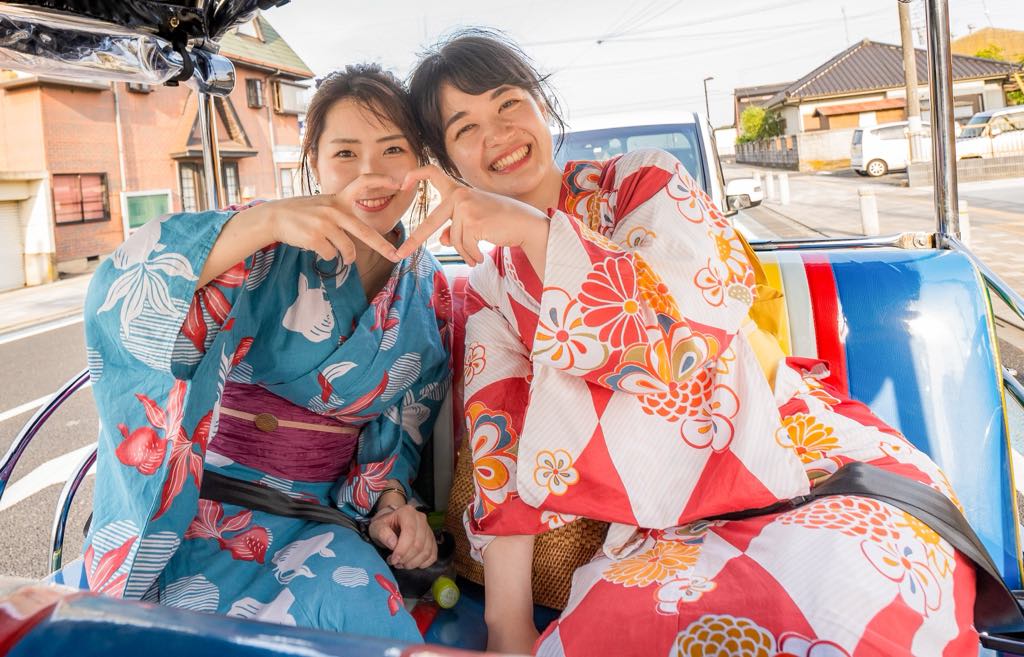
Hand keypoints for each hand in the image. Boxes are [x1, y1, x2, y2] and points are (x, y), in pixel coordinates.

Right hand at [251, 174, 400, 264]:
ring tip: (341, 256)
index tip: (397, 183)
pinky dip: (327, 256)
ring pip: (347, 250)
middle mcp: (334, 210)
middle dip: (382, 246)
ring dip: (346, 257)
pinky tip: (316, 247)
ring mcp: (324, 224)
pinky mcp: (314, 238)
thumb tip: (360, 235)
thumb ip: (341, 212)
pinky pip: (331, 255)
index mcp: (338, 199)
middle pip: (364, 232)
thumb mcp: (323, 204)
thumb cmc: (303, 213)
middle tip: (394, 255)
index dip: (380, 180)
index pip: (362, 182)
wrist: (274, 217)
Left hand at [367, 503, 437, 569]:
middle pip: (419, 544)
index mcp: (407, 512)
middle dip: (406, 558)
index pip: (409, 533)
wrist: (392, 522)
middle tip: (395, 562)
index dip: (402, 550)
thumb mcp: (376, 527)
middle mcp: (421, 519)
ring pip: (426, 551)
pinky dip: (423, 563)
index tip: (393, 560)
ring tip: (402, 564)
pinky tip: (412, 563)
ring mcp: (428, 529)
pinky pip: (432, 555)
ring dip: (413, 563)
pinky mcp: (432, 539)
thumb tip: (393, 544)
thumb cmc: (384, 525)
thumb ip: (382, 533)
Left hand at [394, 165, 548, 267]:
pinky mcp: (473, 221)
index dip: (415, 175)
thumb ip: (456, 228)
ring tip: (476, 255)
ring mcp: (466, 207)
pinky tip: (481, 255)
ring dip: (465, 252)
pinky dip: (472, 255)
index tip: (401, 184)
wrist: (527, 224)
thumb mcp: (475, 222)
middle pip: (431, 222)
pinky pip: (464, 246)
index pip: (432, 172)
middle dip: (414, 241)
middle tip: (399, 254)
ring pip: (454, 240)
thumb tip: (444, 240)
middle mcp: (460, 195)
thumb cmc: (502, 222)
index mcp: (459, 190)